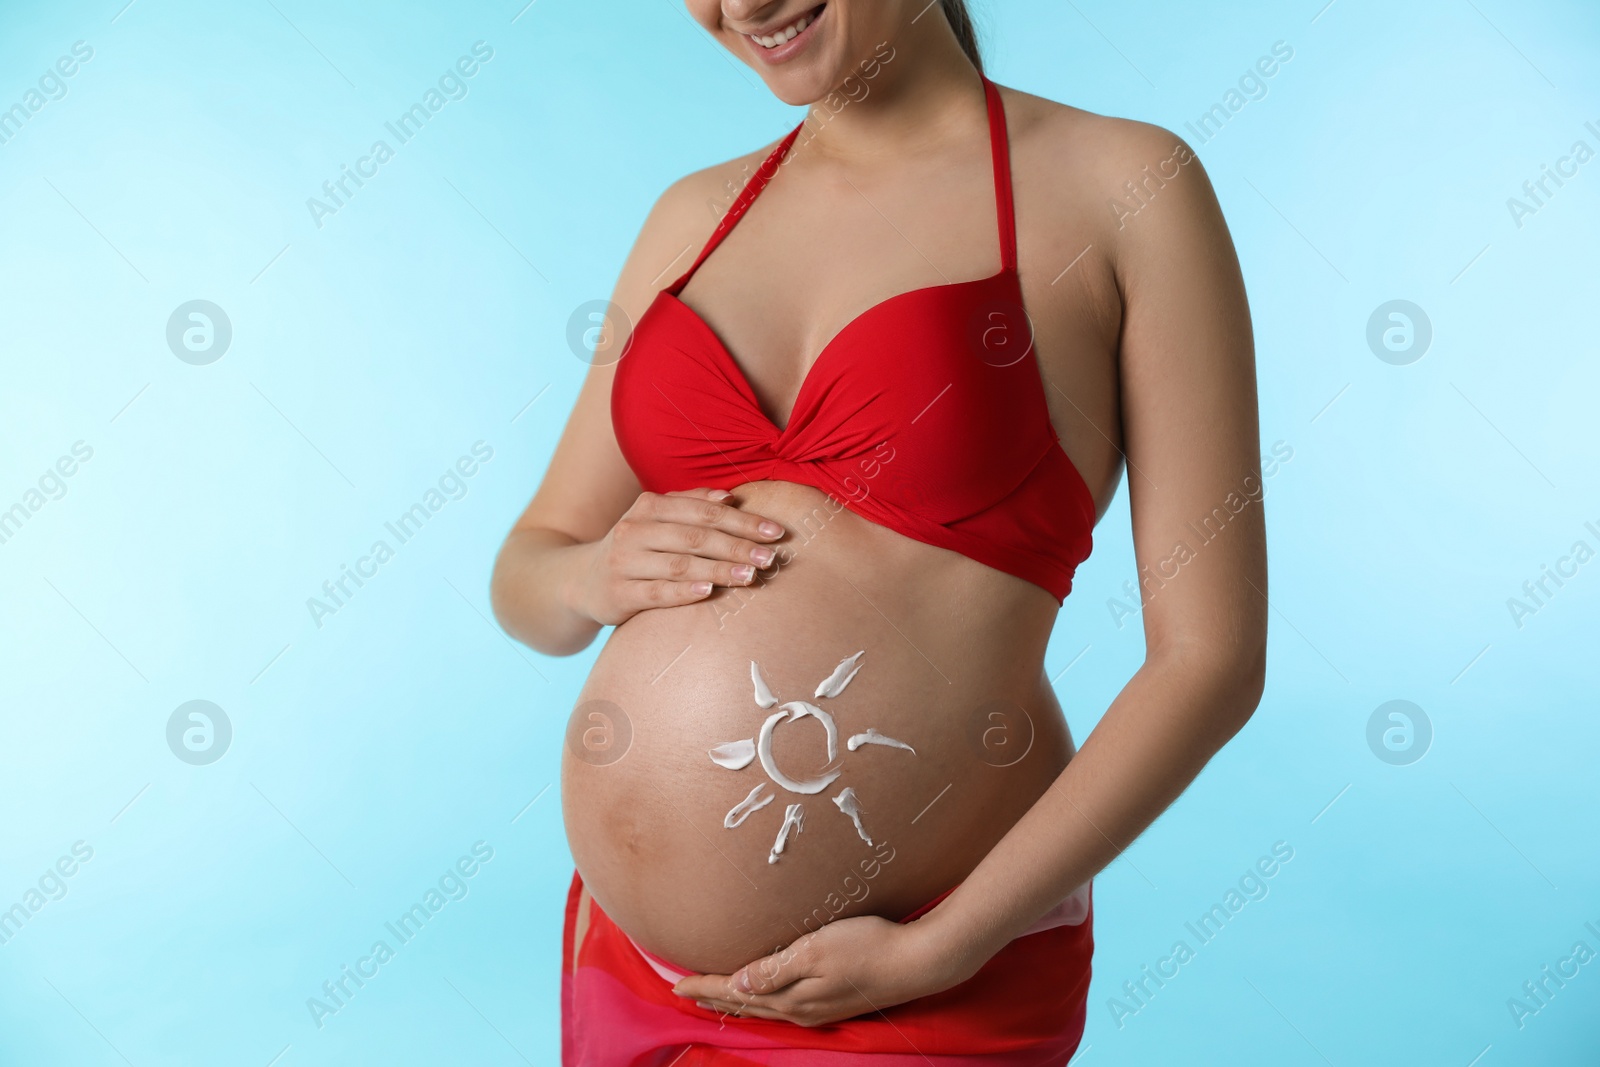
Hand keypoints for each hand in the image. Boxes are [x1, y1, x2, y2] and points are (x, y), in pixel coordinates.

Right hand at [571, 488, 784, 625]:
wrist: (580, 579)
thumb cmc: (634, 548)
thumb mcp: (655, 519)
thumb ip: (690, 504)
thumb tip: (729, 496)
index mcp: (649, 506)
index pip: (704, 511)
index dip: (742, 520)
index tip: (775, 532)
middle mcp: (635, 529)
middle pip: (696, 536)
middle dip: (737, 546)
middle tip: (770, 558)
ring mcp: (625, 562)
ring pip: (679, 564)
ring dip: (718, 570)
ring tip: (750, 576)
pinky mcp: (618, 593)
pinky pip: (656, 592)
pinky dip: (683, 591)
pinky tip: (708, 592)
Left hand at [669, 913, 967, 1026]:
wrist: (918, 961)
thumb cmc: (867, 946)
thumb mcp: (814, 951)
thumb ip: (774, 970)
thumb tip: (736, 988)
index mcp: (790, 998)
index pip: (735, 993)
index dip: (705, 987)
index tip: (675, 984)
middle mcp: (801, 1010)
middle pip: (746, 1005)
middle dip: (714, 998)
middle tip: (685, 992)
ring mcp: (819, 1009)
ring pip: (766, 1008)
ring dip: (737, 1002)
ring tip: (716, 996)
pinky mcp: (834, 1002)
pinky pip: (785, 1005)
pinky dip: (764, 1001)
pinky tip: (766, 996)